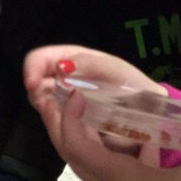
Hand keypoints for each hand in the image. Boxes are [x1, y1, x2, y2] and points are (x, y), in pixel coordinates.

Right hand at [23, 44, 165, 112]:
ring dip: (45, 107)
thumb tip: (60, 66)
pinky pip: (54, 117)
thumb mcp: (113, 69)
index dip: (32, 69)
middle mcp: (64, 76)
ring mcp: (65, 96)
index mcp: (72, 58)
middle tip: (49, 105)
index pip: (38, 58)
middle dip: (36, 91)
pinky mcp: (69, 116)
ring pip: (41, 100)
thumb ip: (88, 64)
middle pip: (35, 81)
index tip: (32, 85)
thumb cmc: (132, 83)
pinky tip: (67, 122)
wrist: (149, 108)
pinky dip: (55, 119)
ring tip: (62, 114)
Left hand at [29, 75, 180, 180]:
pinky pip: (110, 171)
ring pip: (89, 161)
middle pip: (71, 150)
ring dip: (86, 136)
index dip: (70, 116)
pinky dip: (113, 151)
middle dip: (62, 123)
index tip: (78, 93)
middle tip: (64, 96)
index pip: (74, 141)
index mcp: (112, 175)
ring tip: (96, 110)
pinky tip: (138, 139)